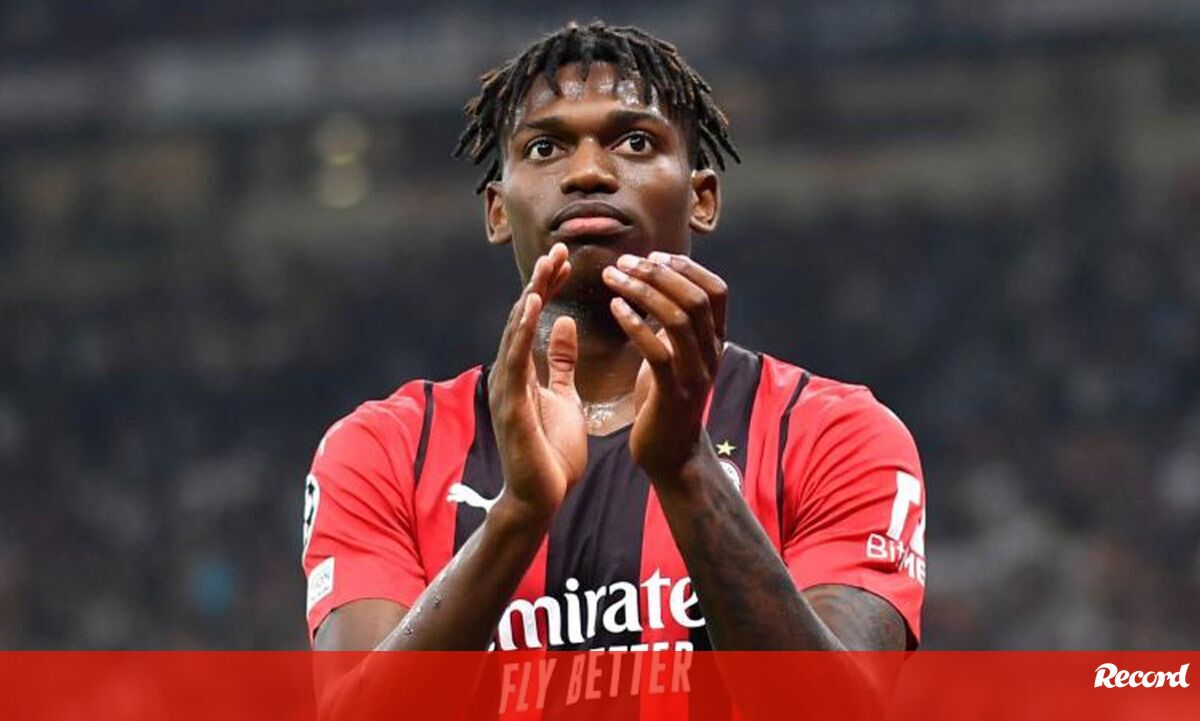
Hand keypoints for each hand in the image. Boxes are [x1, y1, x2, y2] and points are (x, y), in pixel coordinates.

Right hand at [489, 243, 587, 521]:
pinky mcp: (511, 406)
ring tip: (546, 267)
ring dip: (531, 297)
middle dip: (541, 282)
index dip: (549, 287)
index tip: (566, 259)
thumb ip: (561, 363)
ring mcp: (508, 388)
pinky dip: (523, 332)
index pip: (536, 318)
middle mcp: (512, 373)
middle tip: (558, 249)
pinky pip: (517, 362)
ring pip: (516, 333)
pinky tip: (533, 306)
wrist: (541, 498)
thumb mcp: (565, 397)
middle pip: (523, 317)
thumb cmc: (551, 452)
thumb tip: (566, 324)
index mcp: (526, 370)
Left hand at [602, 251, 727, 482]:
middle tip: (625, 262)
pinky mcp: (673, 394)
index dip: (687, 267)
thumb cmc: (666, 401)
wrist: (672, 455)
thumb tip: (658, 287)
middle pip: (695, 298)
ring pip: (677, 319)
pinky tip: (614, 309)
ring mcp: (695, 375)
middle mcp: (711, 355)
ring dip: (642, 292)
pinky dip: (636, 325)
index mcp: (714, 342)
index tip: (654, 256)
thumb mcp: (677, 357)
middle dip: (659, 273)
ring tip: (612, 278)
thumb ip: (674, 327)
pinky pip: (658, 352)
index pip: (716, 291)